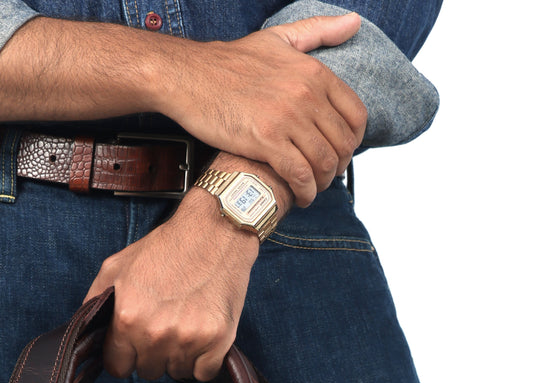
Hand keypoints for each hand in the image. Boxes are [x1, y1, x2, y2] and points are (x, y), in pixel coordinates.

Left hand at [83, 192, 257, 380]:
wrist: (215, 231)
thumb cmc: (166, 248)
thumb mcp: (115, 267)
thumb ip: (95, 302)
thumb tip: (87, 334)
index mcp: (127, 318)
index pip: (117, 368)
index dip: (125, 356)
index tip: (134, 345)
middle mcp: (156, 333)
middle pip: (148, 372)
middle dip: (152, 354)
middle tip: (165, 323)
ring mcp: (189, 339)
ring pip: (177, 373)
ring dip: (179, 356)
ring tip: (185, 322)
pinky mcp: (218, 340)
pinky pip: (204, 374)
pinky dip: (204, 360)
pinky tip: (203, 331)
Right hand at [166, 13, 367, 205]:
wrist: (190, 76)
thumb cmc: (229, 62)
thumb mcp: (279, 38)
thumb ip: (319, 31)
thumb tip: (354, 22)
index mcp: (314, 72)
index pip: (355, 115)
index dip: (353, 141)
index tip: (341, 152)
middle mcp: (306, 94)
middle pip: (342, 143)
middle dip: (338, 166)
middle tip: (325, 175)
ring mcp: (287, 118)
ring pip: (323, 162)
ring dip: (322, 183)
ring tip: (312, 188)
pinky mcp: (266, 141)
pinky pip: (299, 174)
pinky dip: (305, 191)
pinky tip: (300, 196)